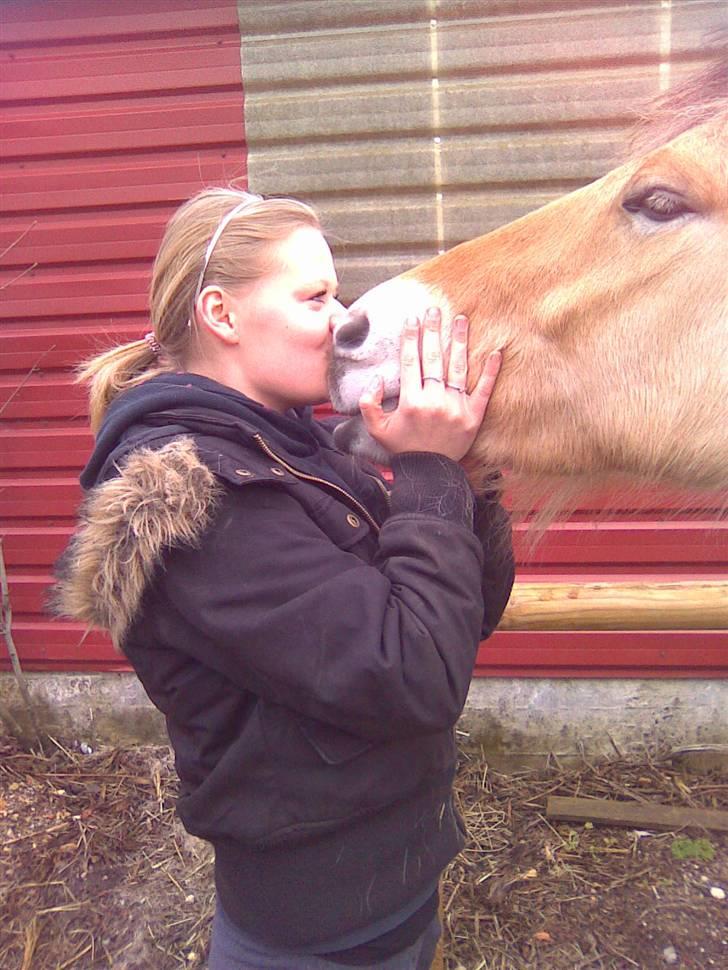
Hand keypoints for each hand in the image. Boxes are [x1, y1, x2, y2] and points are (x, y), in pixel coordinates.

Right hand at [358, 307, 500, 461]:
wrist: (429, 474)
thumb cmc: (403, 449)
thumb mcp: (377, 429)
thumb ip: (370, 404)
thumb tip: (376, 380)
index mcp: (411, 402)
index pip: (411, 362)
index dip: (411, 338)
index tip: (412, 319)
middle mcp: (434, 401)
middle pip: (434, 358)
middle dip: (434, 331)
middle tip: (435, 309)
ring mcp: (456, 408)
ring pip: (458, 368)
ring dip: (459, 341)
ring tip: (462, 320)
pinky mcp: (474, 416)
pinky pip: (484, 390)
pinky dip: (490, 372)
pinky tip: (495, 352)